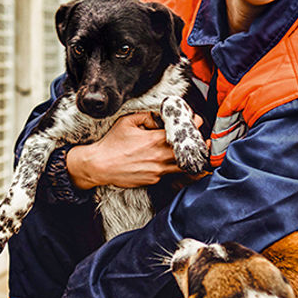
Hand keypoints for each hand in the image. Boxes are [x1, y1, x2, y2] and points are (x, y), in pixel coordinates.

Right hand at [67, 112, 201, 189]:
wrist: (100, 166)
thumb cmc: (112, 144)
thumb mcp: (127, 122)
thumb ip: (147, 116)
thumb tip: (160, 118)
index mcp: (156, 140)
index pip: (183, 132)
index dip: (194, 125)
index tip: (196, 121)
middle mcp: (160, 157)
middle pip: (188, 151)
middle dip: (196, 143)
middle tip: (197, 137)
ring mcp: (158, 171)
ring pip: (182, 166)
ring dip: (186, 158)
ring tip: (187, 151)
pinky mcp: (153, 180)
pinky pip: (168, 173)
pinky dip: (170, 167)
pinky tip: (166, 161)